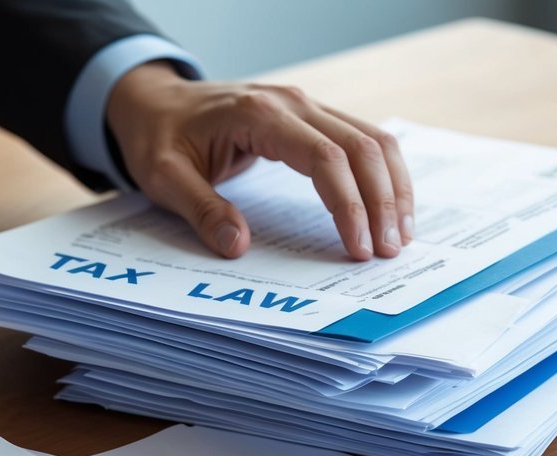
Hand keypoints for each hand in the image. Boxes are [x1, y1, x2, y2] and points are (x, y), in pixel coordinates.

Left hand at [106, 63, 413, 260]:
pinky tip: (389, 208)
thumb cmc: (160, 137)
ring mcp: (306, 106)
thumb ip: (200, 209)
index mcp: (259, 114)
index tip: (357, 247)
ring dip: (393, 188)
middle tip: (390, 251)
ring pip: (372, 139)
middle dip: (382, 202)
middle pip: (361, 147)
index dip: (348, 204)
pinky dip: (383, 174)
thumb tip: (237, 246)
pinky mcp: (311, 118)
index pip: (324, 157)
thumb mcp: (163, 177)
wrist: (155, 103)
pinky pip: (361, 140)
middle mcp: (293, 103)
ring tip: (401, 236)